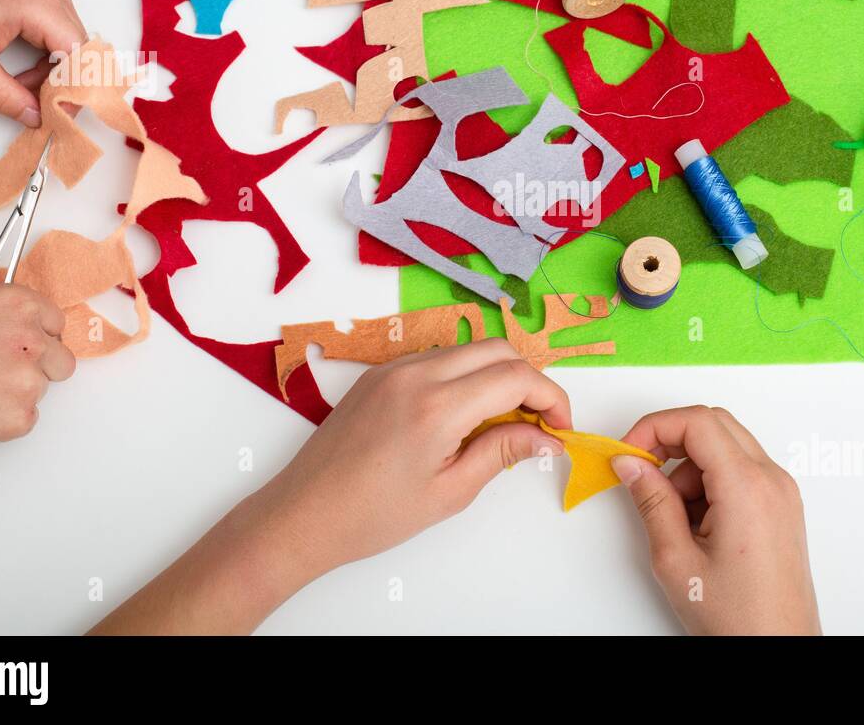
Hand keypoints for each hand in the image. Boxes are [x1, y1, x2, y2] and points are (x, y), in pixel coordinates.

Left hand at [0, 0, 84, 126]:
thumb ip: (2, 93)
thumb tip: (33, 117)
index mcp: (41, 5)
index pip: (81, 58)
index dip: (73, 90)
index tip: (54, 113)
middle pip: (80, 54)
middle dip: (59, 84)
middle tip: (30, 101)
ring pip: (73, 48)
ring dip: (53, 74)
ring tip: (19, 81)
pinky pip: (63, 37)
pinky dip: (48, 59)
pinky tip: (24, 66)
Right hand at [0, 232, 75, 443]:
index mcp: (20, 305)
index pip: (55, 320)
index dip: (36, 330)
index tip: (17, 337)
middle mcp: (32, 340)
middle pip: (59, 355)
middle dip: (36, 360)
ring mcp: (30, 380)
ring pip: (44, 385)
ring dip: (21, 386)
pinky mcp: (22, 415)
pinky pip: (29, 415)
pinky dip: (9, 414)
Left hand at [91, 339, 568, 634]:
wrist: (304, 514)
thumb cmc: (372, 514)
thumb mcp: (450, 491)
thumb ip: (502, 452)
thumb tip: (546, 438)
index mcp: (437, 406)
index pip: (516, 376)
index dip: (551, 397)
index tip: (560, 427)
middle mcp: (416, 373)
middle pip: (498, 348)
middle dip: (529, 379)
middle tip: (539, 422)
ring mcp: (394, 367)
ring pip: (468, 348)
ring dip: (496, 374)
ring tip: (501, 423)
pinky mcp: (379, 372)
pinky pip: (438, 357)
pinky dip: (464, 375)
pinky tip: (464, 415)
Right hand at [612, 406, 819, 635]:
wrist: (779, 649)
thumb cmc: (739, 618)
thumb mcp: (677, 560)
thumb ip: (651, 502)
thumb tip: (631, 464)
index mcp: (747, 488)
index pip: (697, 422)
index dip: (654, 427)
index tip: (629, 453)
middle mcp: (771, 481)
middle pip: (714, 423)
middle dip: (671, 439)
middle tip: (642, 470)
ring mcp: (781, 492)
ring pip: (726, 445)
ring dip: (690, 466)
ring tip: (674, 516)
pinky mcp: (781, 505)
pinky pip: (740, 470)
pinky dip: (711, 481)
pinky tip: (695, 522)